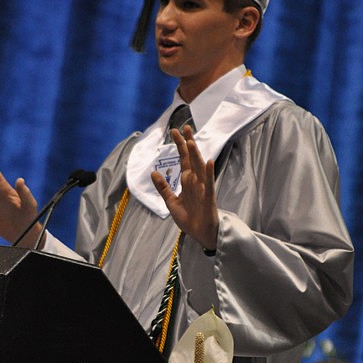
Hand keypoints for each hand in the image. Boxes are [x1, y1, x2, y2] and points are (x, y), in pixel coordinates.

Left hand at [151, 125, 218, 249]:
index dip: (179, 146)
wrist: (200, 234)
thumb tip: (153, 172)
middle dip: (188, 143)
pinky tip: (208, 162)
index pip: (183, 159)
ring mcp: (203, 188)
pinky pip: (209, 183)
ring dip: (195, 154)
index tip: (174, 132)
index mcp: (187, 181)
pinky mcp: (209, 197)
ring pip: (199, 168)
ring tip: (191, 142)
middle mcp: (195, 181)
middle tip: (185, 127)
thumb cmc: (189, 218)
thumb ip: (163, 187)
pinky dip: (208, 173)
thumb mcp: (171, 202)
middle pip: (192, 158)